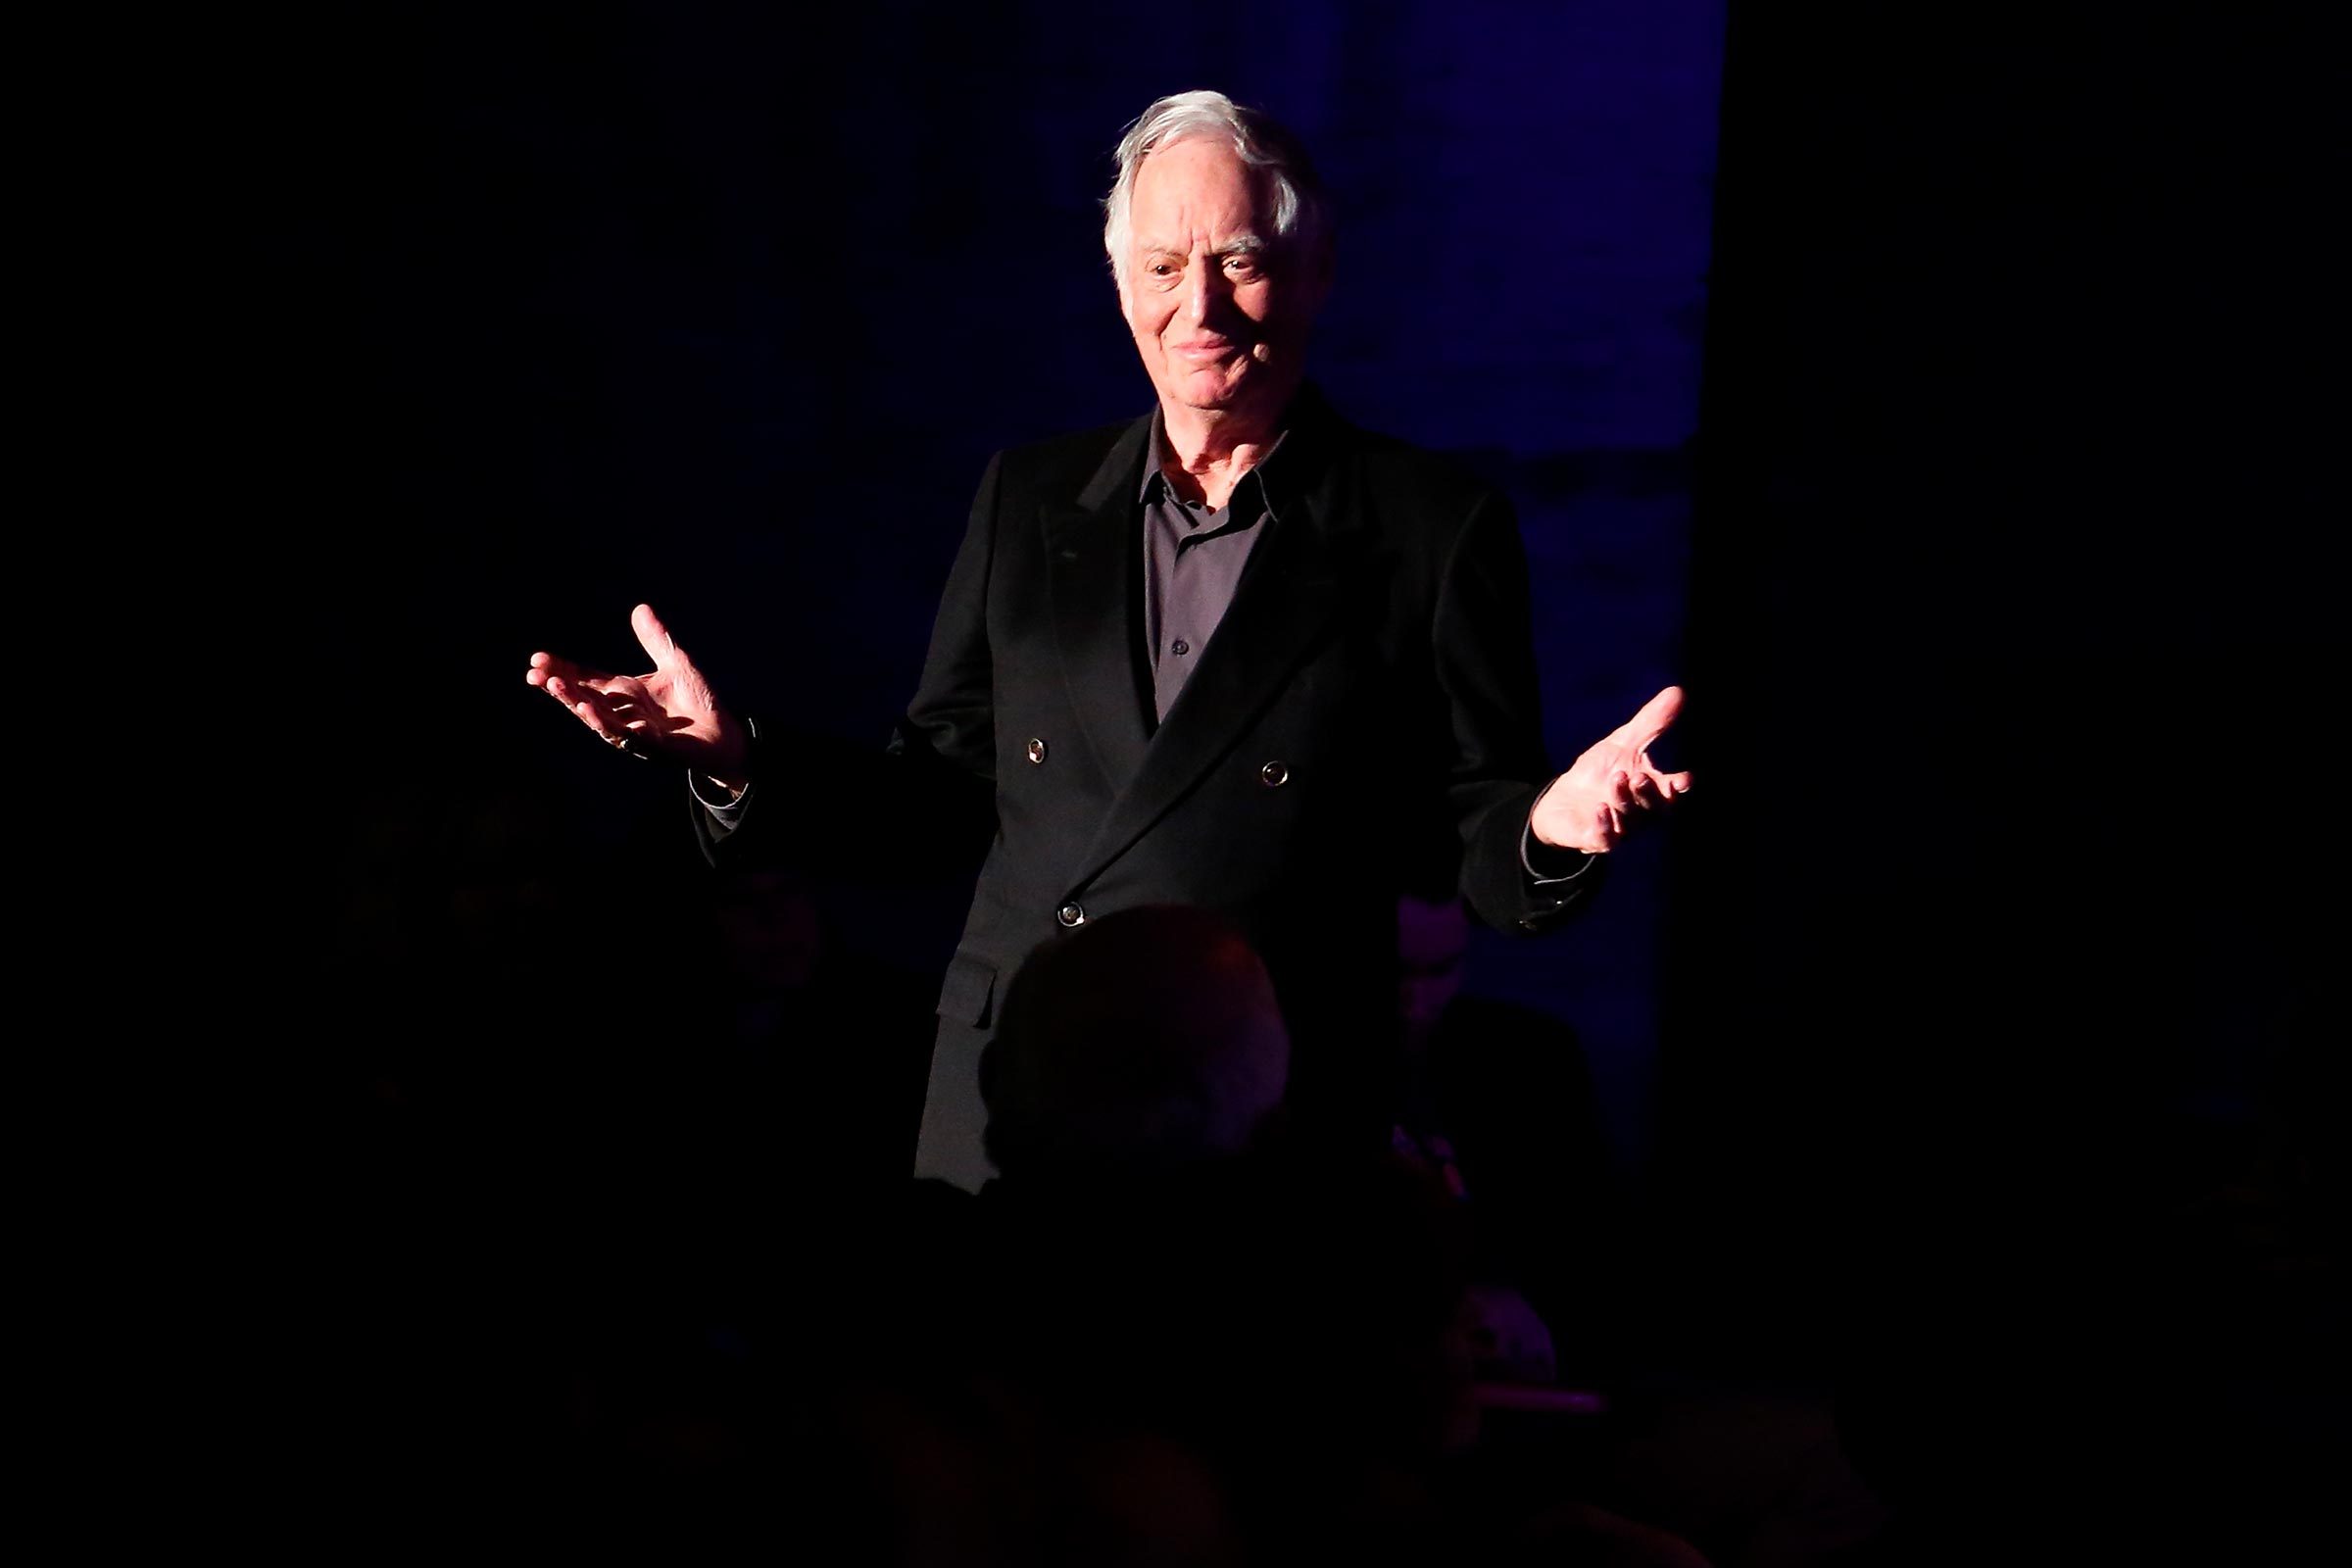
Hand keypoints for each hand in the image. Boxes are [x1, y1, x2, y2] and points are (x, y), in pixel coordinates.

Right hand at [525, 603, 749, 785]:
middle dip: (559, 688)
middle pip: (583, 699)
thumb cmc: (697, 702)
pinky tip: (598, 713)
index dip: (561, 669)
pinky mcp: (655, 747)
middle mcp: (622, 713)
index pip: (585, 679)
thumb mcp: (676, 663)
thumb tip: (640, 608)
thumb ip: (656, 640)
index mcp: (623, 692)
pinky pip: (632, 737)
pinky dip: (616, 726)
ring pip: (601, 720)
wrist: (724, 735)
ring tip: (559, 690)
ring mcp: (636, 732)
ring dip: (580, 706)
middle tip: (535, 675)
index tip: (537, 659)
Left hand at [1528, 685, 1690, 854]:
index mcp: (1652, 791)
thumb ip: (1651, 723)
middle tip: (1638, 776)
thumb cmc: (1600, 771)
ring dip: (1624, 801)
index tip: (1685, 779)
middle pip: (1652, 807)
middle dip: (1647, 792)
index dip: (1679, 787)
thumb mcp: (1624, 743)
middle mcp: (1641, 813)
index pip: (1671, 791)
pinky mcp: (1596, 839)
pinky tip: (1600, 808)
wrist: (1563, 798)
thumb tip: (1678, 691)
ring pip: (1628, 821)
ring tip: (1617, 779)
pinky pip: (1605, 838)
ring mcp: (1620, 829)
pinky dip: (1605, 826)